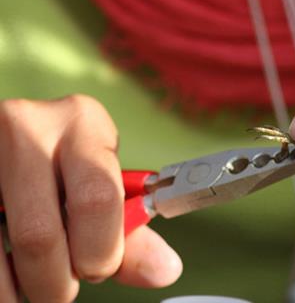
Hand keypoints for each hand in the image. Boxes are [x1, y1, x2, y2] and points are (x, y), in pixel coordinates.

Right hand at [0, 95, 181, 301]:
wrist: (14, 137)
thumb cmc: (67, 164)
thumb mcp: (99, 181)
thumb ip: (128, 229)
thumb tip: (164, 269)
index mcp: (85, 123)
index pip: (98, 199)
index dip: (102, 252)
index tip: (98, 270)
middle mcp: (31, 126)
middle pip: (41, 233)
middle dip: (56, 281)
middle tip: (62, 290)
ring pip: (2, 243)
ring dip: (19, 287)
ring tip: (33, 287)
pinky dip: (0, 277)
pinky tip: (9, 275)